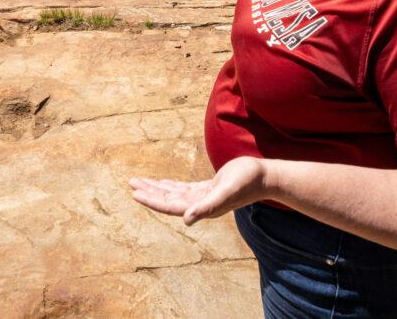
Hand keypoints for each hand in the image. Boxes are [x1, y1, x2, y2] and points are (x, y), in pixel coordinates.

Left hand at [129, 156, 268, 225]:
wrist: (265, 177)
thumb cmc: (247, 182)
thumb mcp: (226, 191)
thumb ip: (207, 206)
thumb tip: (186, 219)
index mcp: (201, 207)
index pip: (170, 205)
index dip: (152, 200)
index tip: (135, 193)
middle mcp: (200, 204)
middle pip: (168, 199)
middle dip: (149, 192)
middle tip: (131, 183)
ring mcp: (203, 197)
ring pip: (174, 193)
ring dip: (157, 188)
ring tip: (140, 182)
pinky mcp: (208, 188)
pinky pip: (184, 188)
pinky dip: (171, 185)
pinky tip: (162, 182)